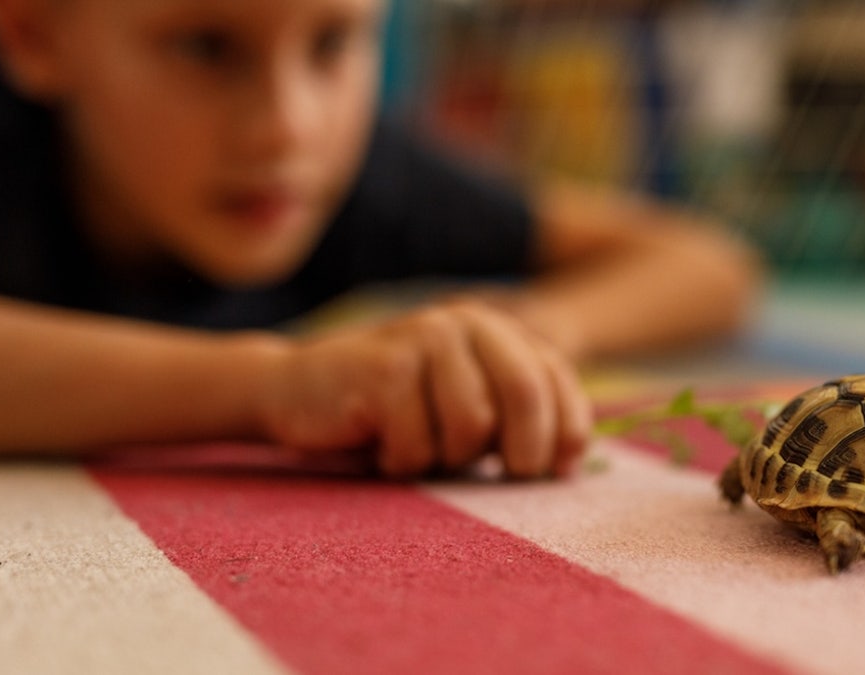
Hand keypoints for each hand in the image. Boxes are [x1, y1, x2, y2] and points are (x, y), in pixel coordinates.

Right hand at [259, 300, 590, 478]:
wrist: (295, 391)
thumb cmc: (393, 413)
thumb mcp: (465, 408)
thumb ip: (515, 417)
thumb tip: (570, 462)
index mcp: (495, 329)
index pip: (557, 381)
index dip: (566, 434)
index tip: (554, 472)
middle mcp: (464, 321)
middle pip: (527, 395)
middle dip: (523, 453)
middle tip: (500, 476)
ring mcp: (423, 338)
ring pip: (473, 427)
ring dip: (446, 459)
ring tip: (418, 446)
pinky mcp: (384, 368)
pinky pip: (419, 446)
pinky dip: (401, 464)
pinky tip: (378, 444)